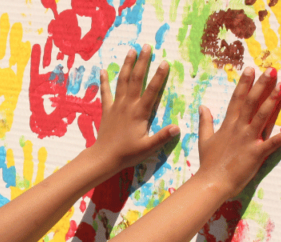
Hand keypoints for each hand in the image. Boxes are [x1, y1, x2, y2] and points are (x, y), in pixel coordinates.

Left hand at [92, 45, 178, 170]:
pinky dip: (104, 81)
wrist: (104, 157)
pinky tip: (102, 70)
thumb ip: (162, 137)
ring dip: (126, 65)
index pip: (151, 91)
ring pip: (122, 81)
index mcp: (139, 113)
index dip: (159, 76)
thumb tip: (178, 127)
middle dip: (142, 62)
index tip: (164, 62)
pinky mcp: (107, 110)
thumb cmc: (127, 153)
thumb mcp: (148, 147)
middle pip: (135, 79)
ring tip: (131, 50)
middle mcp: (128, 105)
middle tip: (146, 46)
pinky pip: (105, 93)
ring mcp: (116, 106)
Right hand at [198, 67, 280, 197]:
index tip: (251, 69)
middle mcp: (239, 129)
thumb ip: (205, 122)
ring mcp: (248, 140)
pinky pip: (272, 143)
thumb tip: (202, 106)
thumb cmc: (209, 163)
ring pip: (262, 116)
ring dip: (272, 101)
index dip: (244, 83)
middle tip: (272, 70)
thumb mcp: (204, 140)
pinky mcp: (256, 154)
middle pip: (251, 102)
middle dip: (261, 85)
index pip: (237, 99)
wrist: (211, 183)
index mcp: (228, 125)